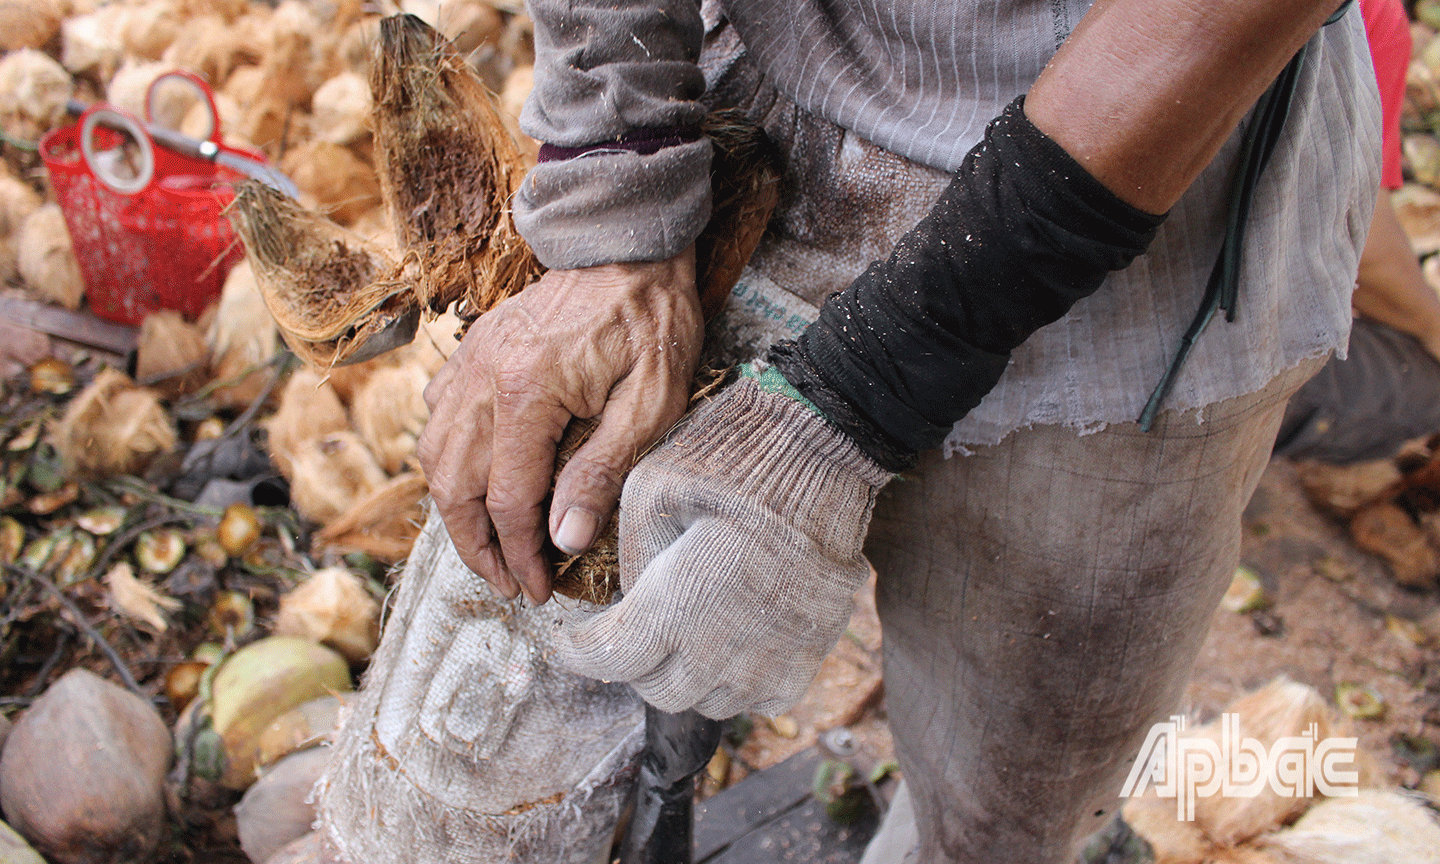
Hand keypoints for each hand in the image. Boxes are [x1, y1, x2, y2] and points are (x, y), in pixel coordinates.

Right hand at [418, 247, 702, 603]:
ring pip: (435, 455)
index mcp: (527, 393)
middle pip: (453, 487)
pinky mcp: (473, 351)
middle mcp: (483, 379)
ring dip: (454, 511)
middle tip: (508, 584)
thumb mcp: (651, 401)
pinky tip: (471, 479)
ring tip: (487, 547)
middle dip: (477, 547)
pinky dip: (446, 458)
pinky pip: (438, 416)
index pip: (507, 500)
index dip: (520, 554)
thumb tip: (564, 539)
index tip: (537, 589)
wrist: (628, 245)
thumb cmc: (652, 320)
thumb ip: (603, 470)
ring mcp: (470, 362)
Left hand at [557, 373, 891, 718]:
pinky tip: (729, 645)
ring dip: (685, 676)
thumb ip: (628, 558)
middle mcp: (723, 646)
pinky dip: (737, 684)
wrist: (820, 450)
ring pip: (708, 701)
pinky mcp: (809, 653)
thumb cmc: (729, 458)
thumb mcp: (648, 490)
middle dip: (633, 663)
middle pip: (657, 690)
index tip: (569, 641)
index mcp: (676, 604)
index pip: (609, 660)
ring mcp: (771, 656)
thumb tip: (624, 599)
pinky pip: (761, 700)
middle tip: (630, 628)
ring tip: (681, 634)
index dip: (577, 652)